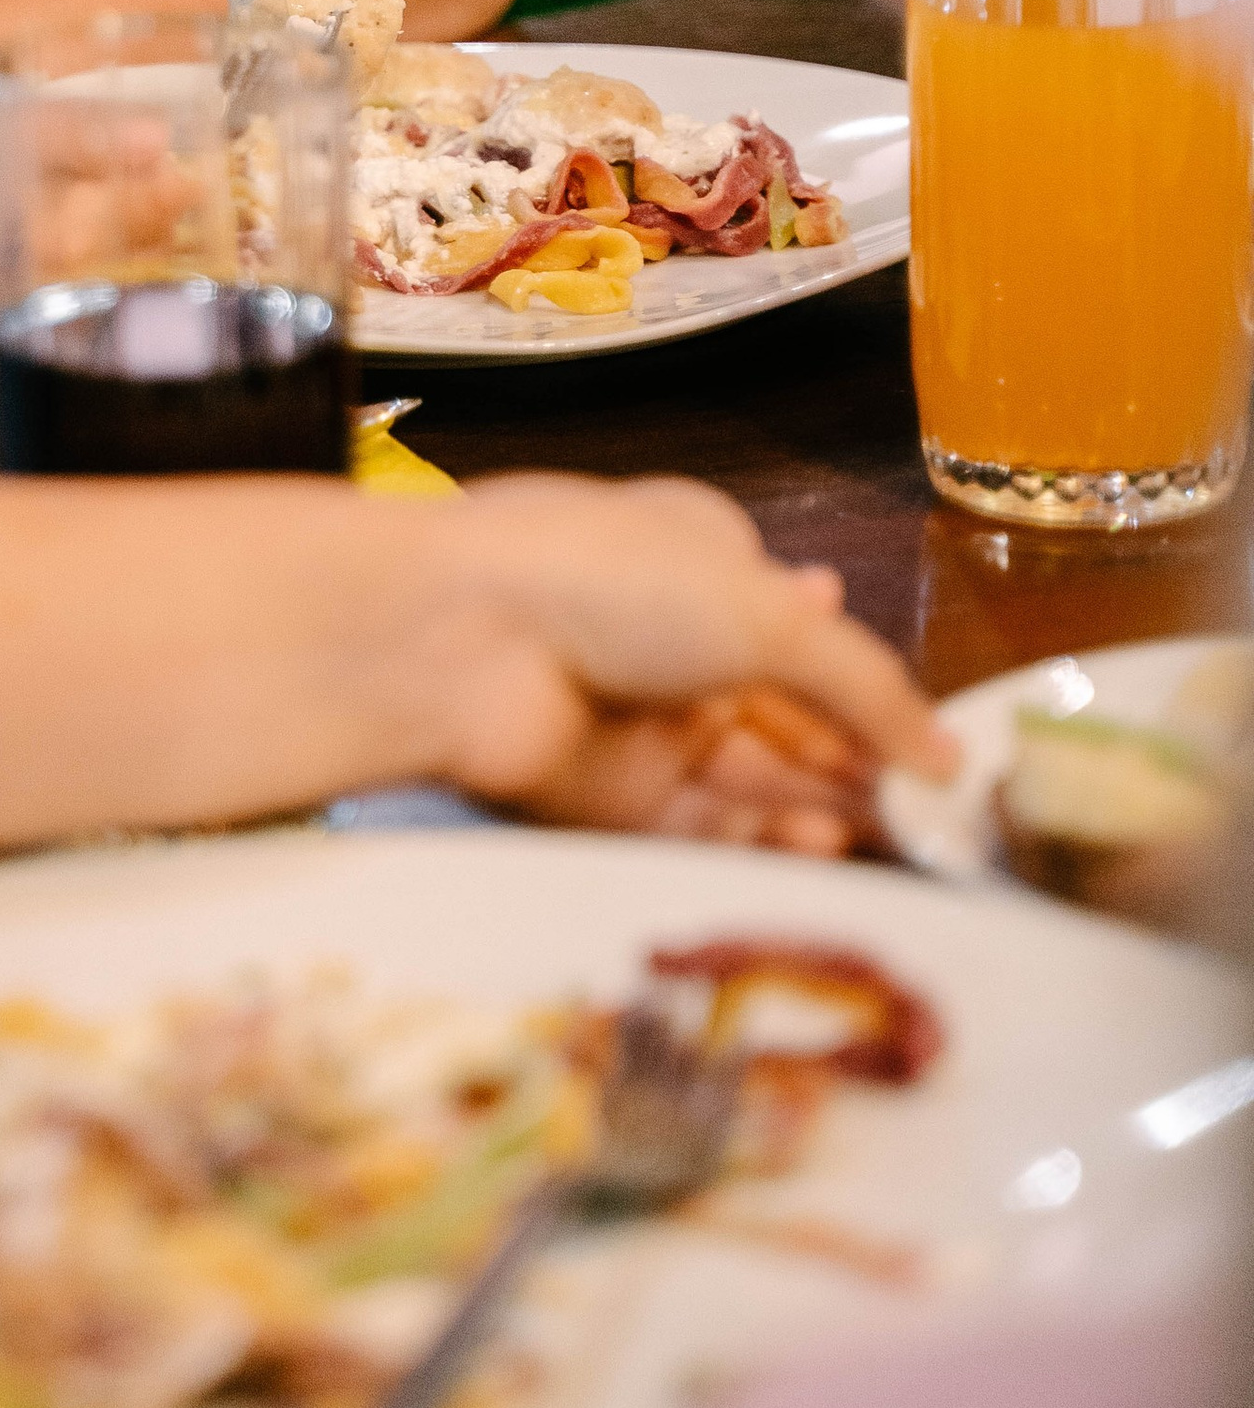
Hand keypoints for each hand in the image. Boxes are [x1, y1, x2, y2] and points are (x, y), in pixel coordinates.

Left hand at [405, 476, 950, 827]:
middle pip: (786, 715)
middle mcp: (671, 639)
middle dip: (858, 760)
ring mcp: (639, 720)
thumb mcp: (767, 610)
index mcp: (702, 560)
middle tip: (932, 813)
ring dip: (821, 806)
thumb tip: (946, 750)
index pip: (807, 634)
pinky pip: (704, 828)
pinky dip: (763, 840)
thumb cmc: (608, 578)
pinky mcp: (611, 798)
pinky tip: (820, 847)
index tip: (940, 747)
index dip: (871, 690)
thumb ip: (866, 684)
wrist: (459, 640)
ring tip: (891, 837)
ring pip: (753, 777)